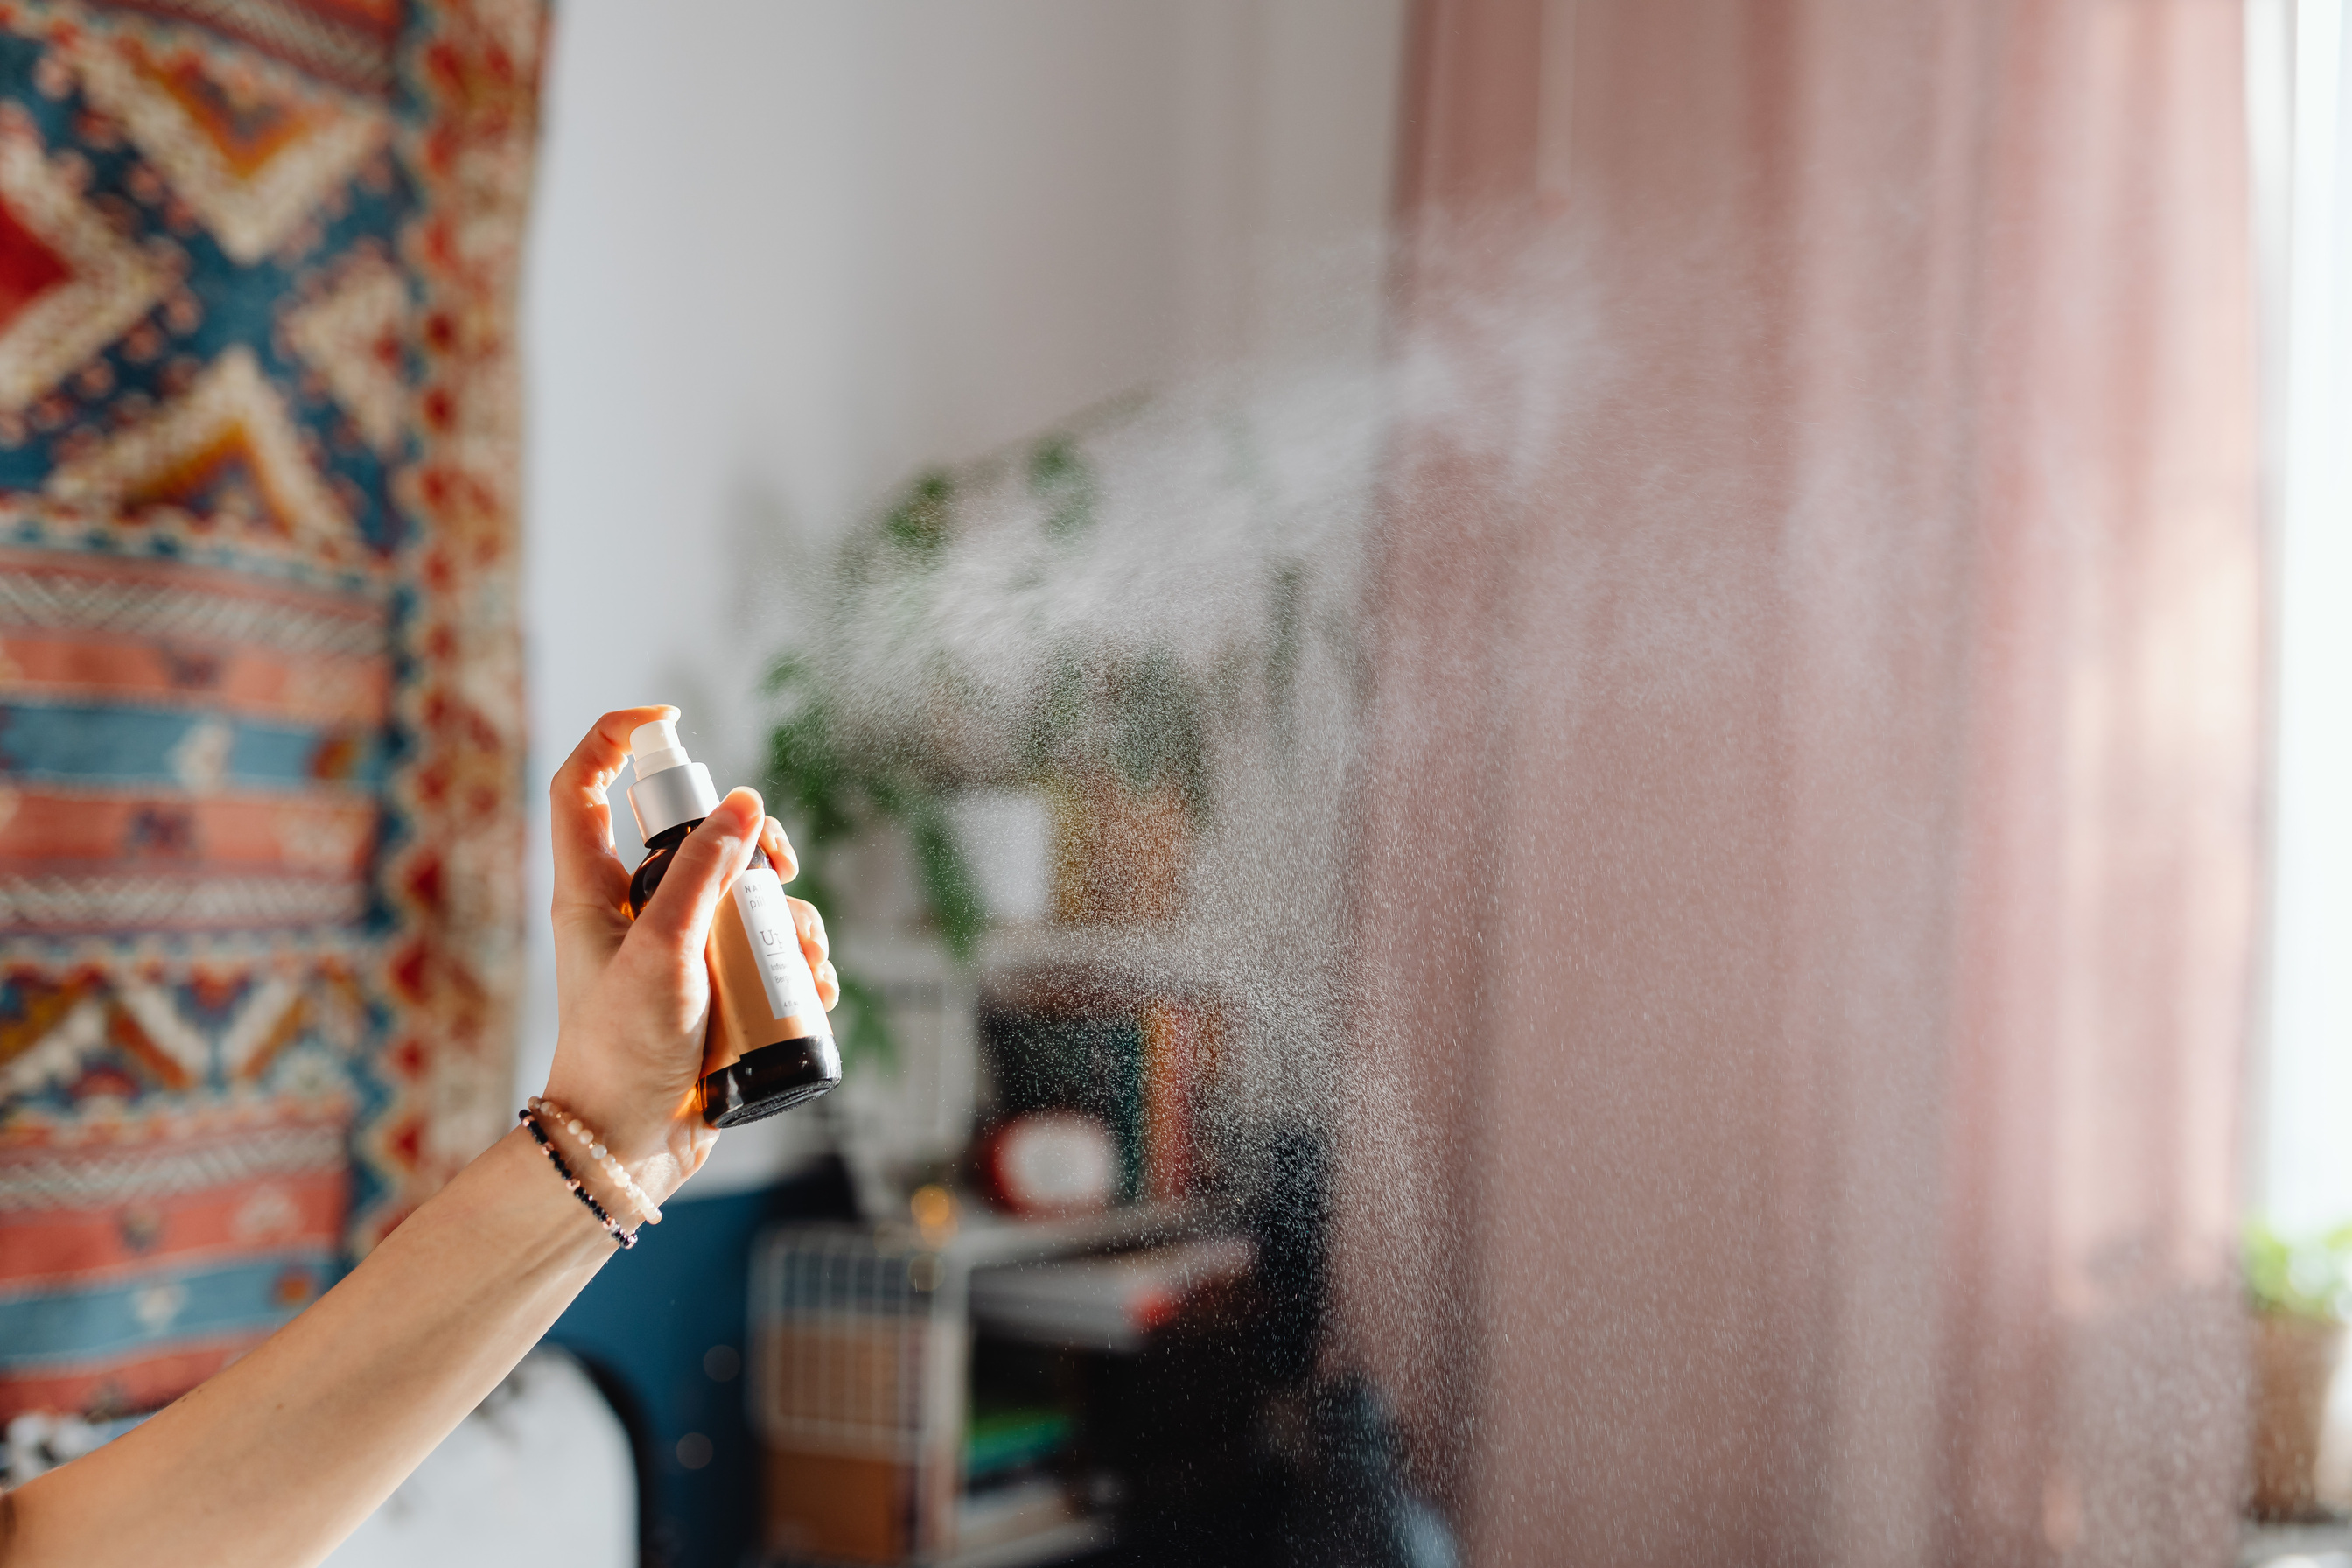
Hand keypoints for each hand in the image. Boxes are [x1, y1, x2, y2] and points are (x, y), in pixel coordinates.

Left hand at [537, 707, 836, 1205]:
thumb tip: (744, 803)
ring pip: (746, 898)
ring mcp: (677, 952)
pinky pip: (766, 954)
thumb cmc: (621, 1052)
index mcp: (592, 890)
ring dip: (790, 919)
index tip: (671, 722)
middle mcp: (633, 912)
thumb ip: (702, 874)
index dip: (615, 738)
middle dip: (753, 845)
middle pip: (698, 837)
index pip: (584, 786)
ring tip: (806, 960)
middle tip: (781, 868)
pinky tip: (816, 992)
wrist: (626, 1149)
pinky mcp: (715, 992)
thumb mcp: (663, 952)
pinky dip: (799, 964)